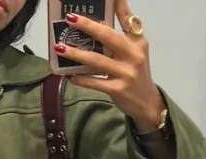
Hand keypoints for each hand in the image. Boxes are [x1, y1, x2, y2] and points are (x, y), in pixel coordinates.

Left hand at [54, 0, 164, 130]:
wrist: (146, 102)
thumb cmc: (135, 73)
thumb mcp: (135, 52)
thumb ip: (121, 36)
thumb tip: (99, 23)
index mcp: (137, 41)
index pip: (127, 18)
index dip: (118, 4)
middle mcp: (133, 54)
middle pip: (108, 37)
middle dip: (88, 26)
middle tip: (70, 19)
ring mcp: (126, 73)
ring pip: (96, 60)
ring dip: (76, 54)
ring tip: (60, 47)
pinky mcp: (117, 89)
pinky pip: (94, 82)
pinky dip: (80, 78)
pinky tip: (68, 74)